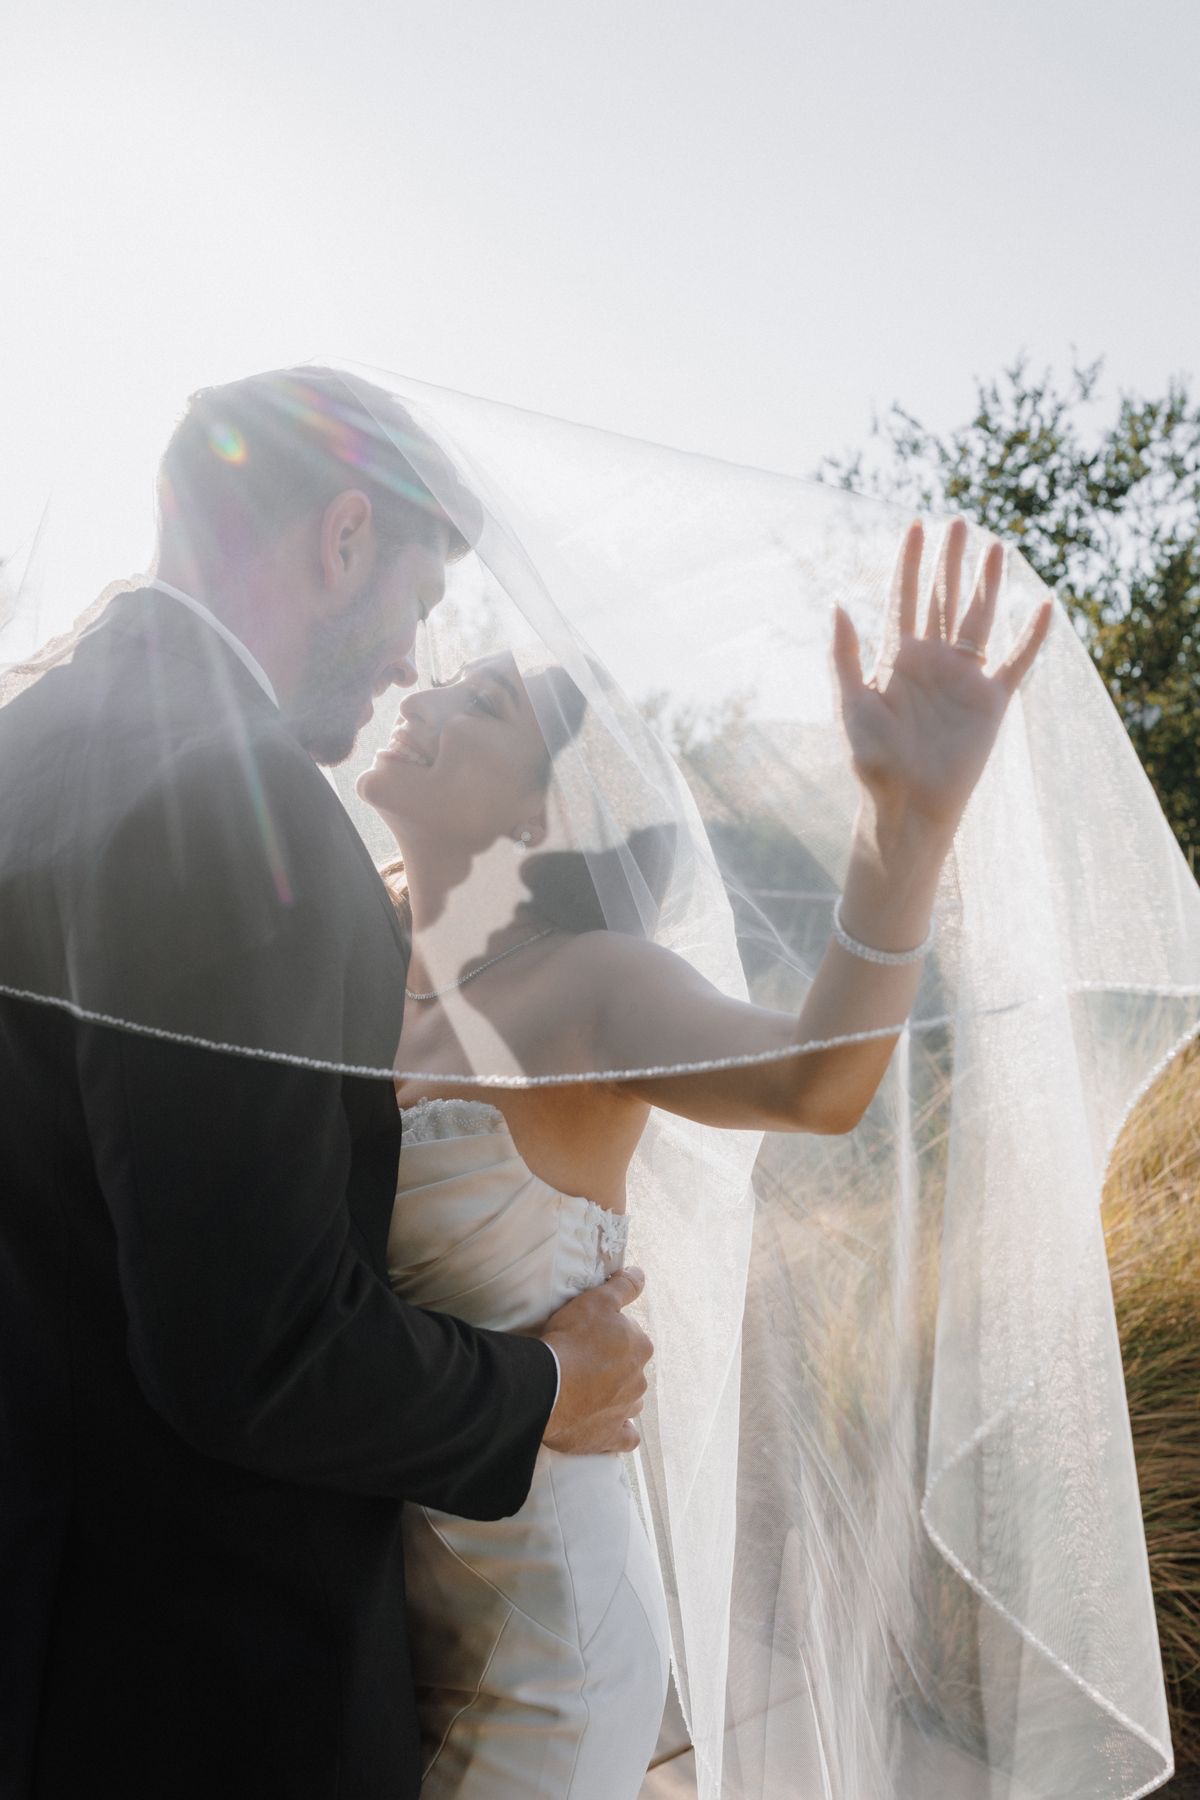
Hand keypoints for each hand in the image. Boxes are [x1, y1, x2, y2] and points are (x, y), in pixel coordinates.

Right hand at [538, 1266, 651, 1454]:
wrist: (548, 1385)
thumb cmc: (571, 1339)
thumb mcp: (597, 1300)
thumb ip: (623, 1287)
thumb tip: (640, 1274)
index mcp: (641, 1348)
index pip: (631, 1337)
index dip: (609, 1335)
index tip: (589, 1335)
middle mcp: (640, 1380)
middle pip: (629, 1369)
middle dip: (613, 1365)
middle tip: (583, 1361)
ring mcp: (626, 1410)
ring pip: (629, 1400)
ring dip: (615, 1395)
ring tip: (589, 1390)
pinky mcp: (610, 1437)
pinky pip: (625, 1436)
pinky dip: (620, 1430)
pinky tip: (608, 1424)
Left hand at [832, 519, 1052, 840]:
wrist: (907, 804)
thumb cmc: (873, 760)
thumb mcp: (851, 704)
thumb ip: (845, 655)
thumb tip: (839, 603)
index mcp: (896, 657)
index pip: (904, 597)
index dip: (910, 561)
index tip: (915, 525)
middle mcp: (932, 660)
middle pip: (943, 598)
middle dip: (951, 560)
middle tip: (960, 521)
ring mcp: (964, 678)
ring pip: (980, 618)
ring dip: (989, 584)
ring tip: (997, 546)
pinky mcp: (991, 700)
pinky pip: (1017, 660)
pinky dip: (1032, 635)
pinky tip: (1044, 605)